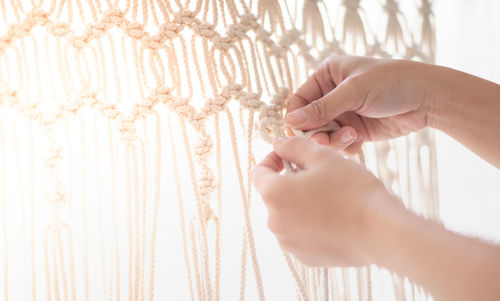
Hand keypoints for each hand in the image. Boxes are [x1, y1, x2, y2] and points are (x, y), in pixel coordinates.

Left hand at [250, 137, 401, 266]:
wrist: (381, 231)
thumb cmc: (351, 190)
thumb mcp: (323, 157)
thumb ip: (294, 146)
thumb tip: (278, 144)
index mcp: (273, 194)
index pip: (258, 172)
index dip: (272, 159)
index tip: (288, 155)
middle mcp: (274, 222)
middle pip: (274, 195)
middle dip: (290, 182)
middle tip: (317, 175)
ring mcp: (289, 243)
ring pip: (288, 215)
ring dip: (300, 204)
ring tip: (329, 198)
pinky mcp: (306, 258)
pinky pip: (301, 235)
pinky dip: (311, 225)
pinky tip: (334, 219)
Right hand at [286, 55, 435, 153]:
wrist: (427, 98)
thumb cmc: (392, 83)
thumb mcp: (354, 91)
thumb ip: (322, 108)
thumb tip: (290, 120)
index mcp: (327, 75)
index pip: (299, 101)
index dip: (297, 118)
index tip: (301, 133)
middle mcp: (332, 94)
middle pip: (308, 122)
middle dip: (317, 133)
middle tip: (324, 142)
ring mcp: (343, 113)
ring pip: (323, 135)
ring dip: (333, 140)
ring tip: (351, 137)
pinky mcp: (355, 130)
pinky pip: (338, 143)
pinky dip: (345, 146)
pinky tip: (359, 140)